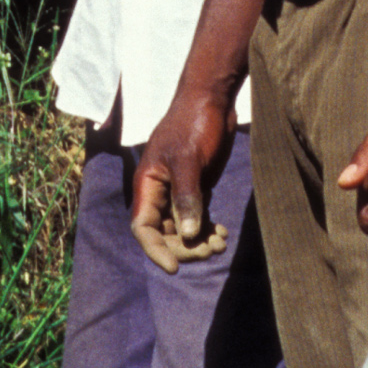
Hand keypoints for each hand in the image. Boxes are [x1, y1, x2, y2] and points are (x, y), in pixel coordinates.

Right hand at [128, 81, 235, 274]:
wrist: (212, 100)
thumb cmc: (193, 124)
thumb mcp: (189, 160)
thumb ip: (187, 197)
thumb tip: (189, 235)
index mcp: (148, 184)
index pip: (144, 227)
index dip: (156, 250)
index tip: (175, 268)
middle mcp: (160, 192)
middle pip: (165, 234)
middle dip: (186, 247)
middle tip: (211, 249)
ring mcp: (178, 191)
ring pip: (183, 229)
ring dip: (200, 241)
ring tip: (221, 242)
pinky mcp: (197, 188)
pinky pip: (197, 219)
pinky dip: (207, 230)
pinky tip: (222, 233)